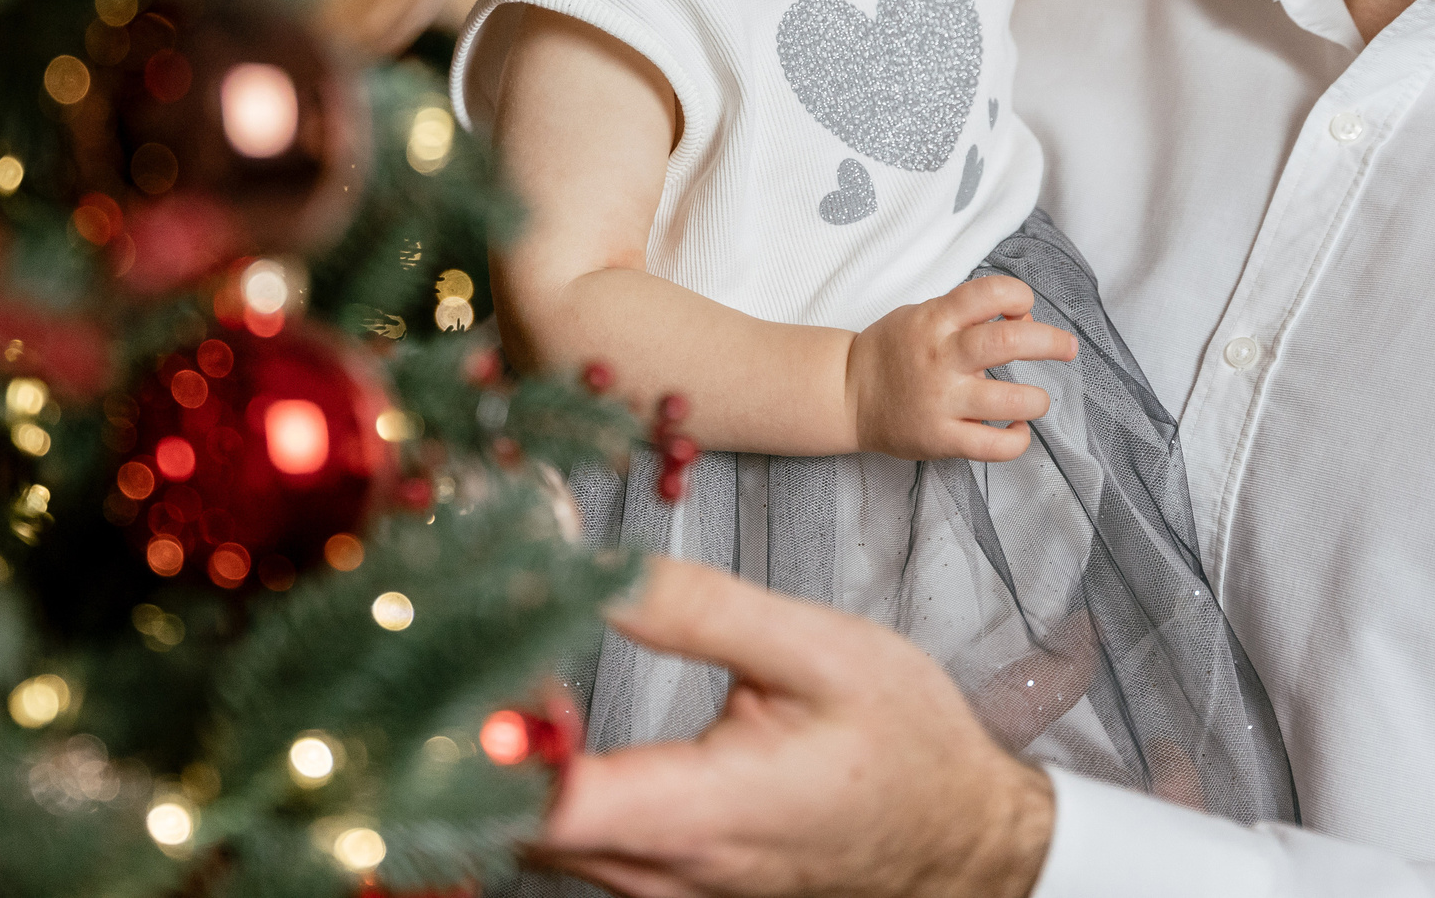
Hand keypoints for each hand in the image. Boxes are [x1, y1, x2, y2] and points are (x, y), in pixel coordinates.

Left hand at [529, 557, 1055, 897]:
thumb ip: (697, 610)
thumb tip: (594, 569)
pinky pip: (579, 847)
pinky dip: (549, 788)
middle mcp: (665, 873)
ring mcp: (664, 893)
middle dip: (480, 734)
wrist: (966, 839)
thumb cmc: (903, 744)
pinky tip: (558, 723)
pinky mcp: (670, 889)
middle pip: (516, 824)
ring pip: (541, 840)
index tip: (468, 660)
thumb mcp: (815, 650)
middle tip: (484, 637)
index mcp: (699, 812)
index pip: (543, 804)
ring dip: (515, 760)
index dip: (483, 740)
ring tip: (517, 665)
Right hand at [843, 275, 1075, 460]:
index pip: (990, 293)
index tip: (1023, 310)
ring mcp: (942, 401)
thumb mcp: (922, 314)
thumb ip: (966, 313)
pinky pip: (995, 446)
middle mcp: (941, 357)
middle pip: (1010, 342)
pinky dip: (1017, 439)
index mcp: (935, 320)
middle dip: (1050, 341)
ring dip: (1037, 399)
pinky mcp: (942, 438)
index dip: (1019, 296)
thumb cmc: (892, 350)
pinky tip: (1015, 429)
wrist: (847, 393)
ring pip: (1012, 400)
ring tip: (1034, 399)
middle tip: (1066, 347)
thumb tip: (1021, 319)